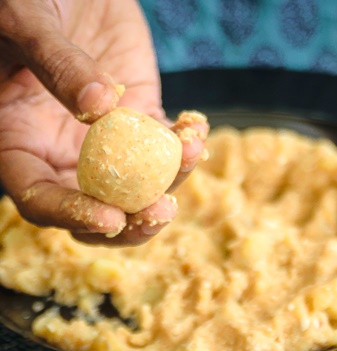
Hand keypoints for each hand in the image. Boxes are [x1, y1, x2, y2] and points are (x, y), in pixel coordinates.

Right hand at [0, 0, 206, 244]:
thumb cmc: (30, 0)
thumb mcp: (29, 25)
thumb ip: (57, 66)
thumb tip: (97, 107)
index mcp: (19, 143)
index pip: (38, 197)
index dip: (71, 214)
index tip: (112, 216)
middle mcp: (62, 152)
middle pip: (94, 207)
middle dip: (132, 220)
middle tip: (162, 209)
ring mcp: (107, 142)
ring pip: (138, 187)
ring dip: (169, 184)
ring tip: (192, 154)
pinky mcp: (142, 122)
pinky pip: (165, 149)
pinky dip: (185, 148)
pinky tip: (196, 130)